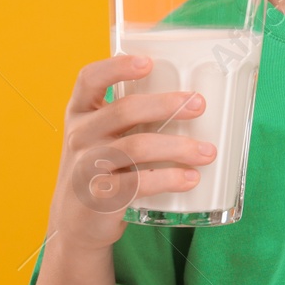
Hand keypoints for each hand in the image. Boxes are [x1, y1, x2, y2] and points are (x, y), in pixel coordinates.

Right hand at [47, 54, 213, 252]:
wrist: (76, 223)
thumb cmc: (104, 168)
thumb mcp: (104, 137)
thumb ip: (133, 116)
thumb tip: (194, 97)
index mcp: (81, 112)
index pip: (89, 79)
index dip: (116, 67)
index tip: (148, 62)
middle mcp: (79, 135)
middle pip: (124, 111)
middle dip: (166, 105)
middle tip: (199, 104)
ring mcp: (86, 166)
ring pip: (136, 147)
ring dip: (178, 147)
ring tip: (208, 152)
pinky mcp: (99, 196)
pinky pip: (138, 182)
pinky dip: (169, 179)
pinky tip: (190, 178)